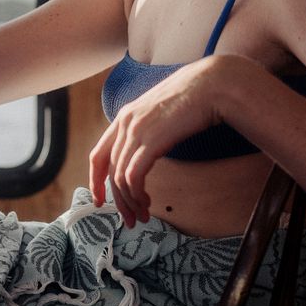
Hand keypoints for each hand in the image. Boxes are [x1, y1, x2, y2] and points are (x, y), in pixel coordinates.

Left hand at [88, 55, 241, 227]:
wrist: (211, 85)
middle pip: (108, 170)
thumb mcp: (161, 114)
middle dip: (116, 200)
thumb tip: (148, 152)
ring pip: (120, 177)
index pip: (98, 154)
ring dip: (130, 202)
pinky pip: (133, 176)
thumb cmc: (193, 99)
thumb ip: (148, 130)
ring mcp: (135, 131)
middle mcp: (124, 123)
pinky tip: (147, 202)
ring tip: (143, 215)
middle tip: (129, 220)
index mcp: (124, 116)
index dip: (95, 180)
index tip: (100, 200)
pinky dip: (136, 194)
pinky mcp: (150, 141)